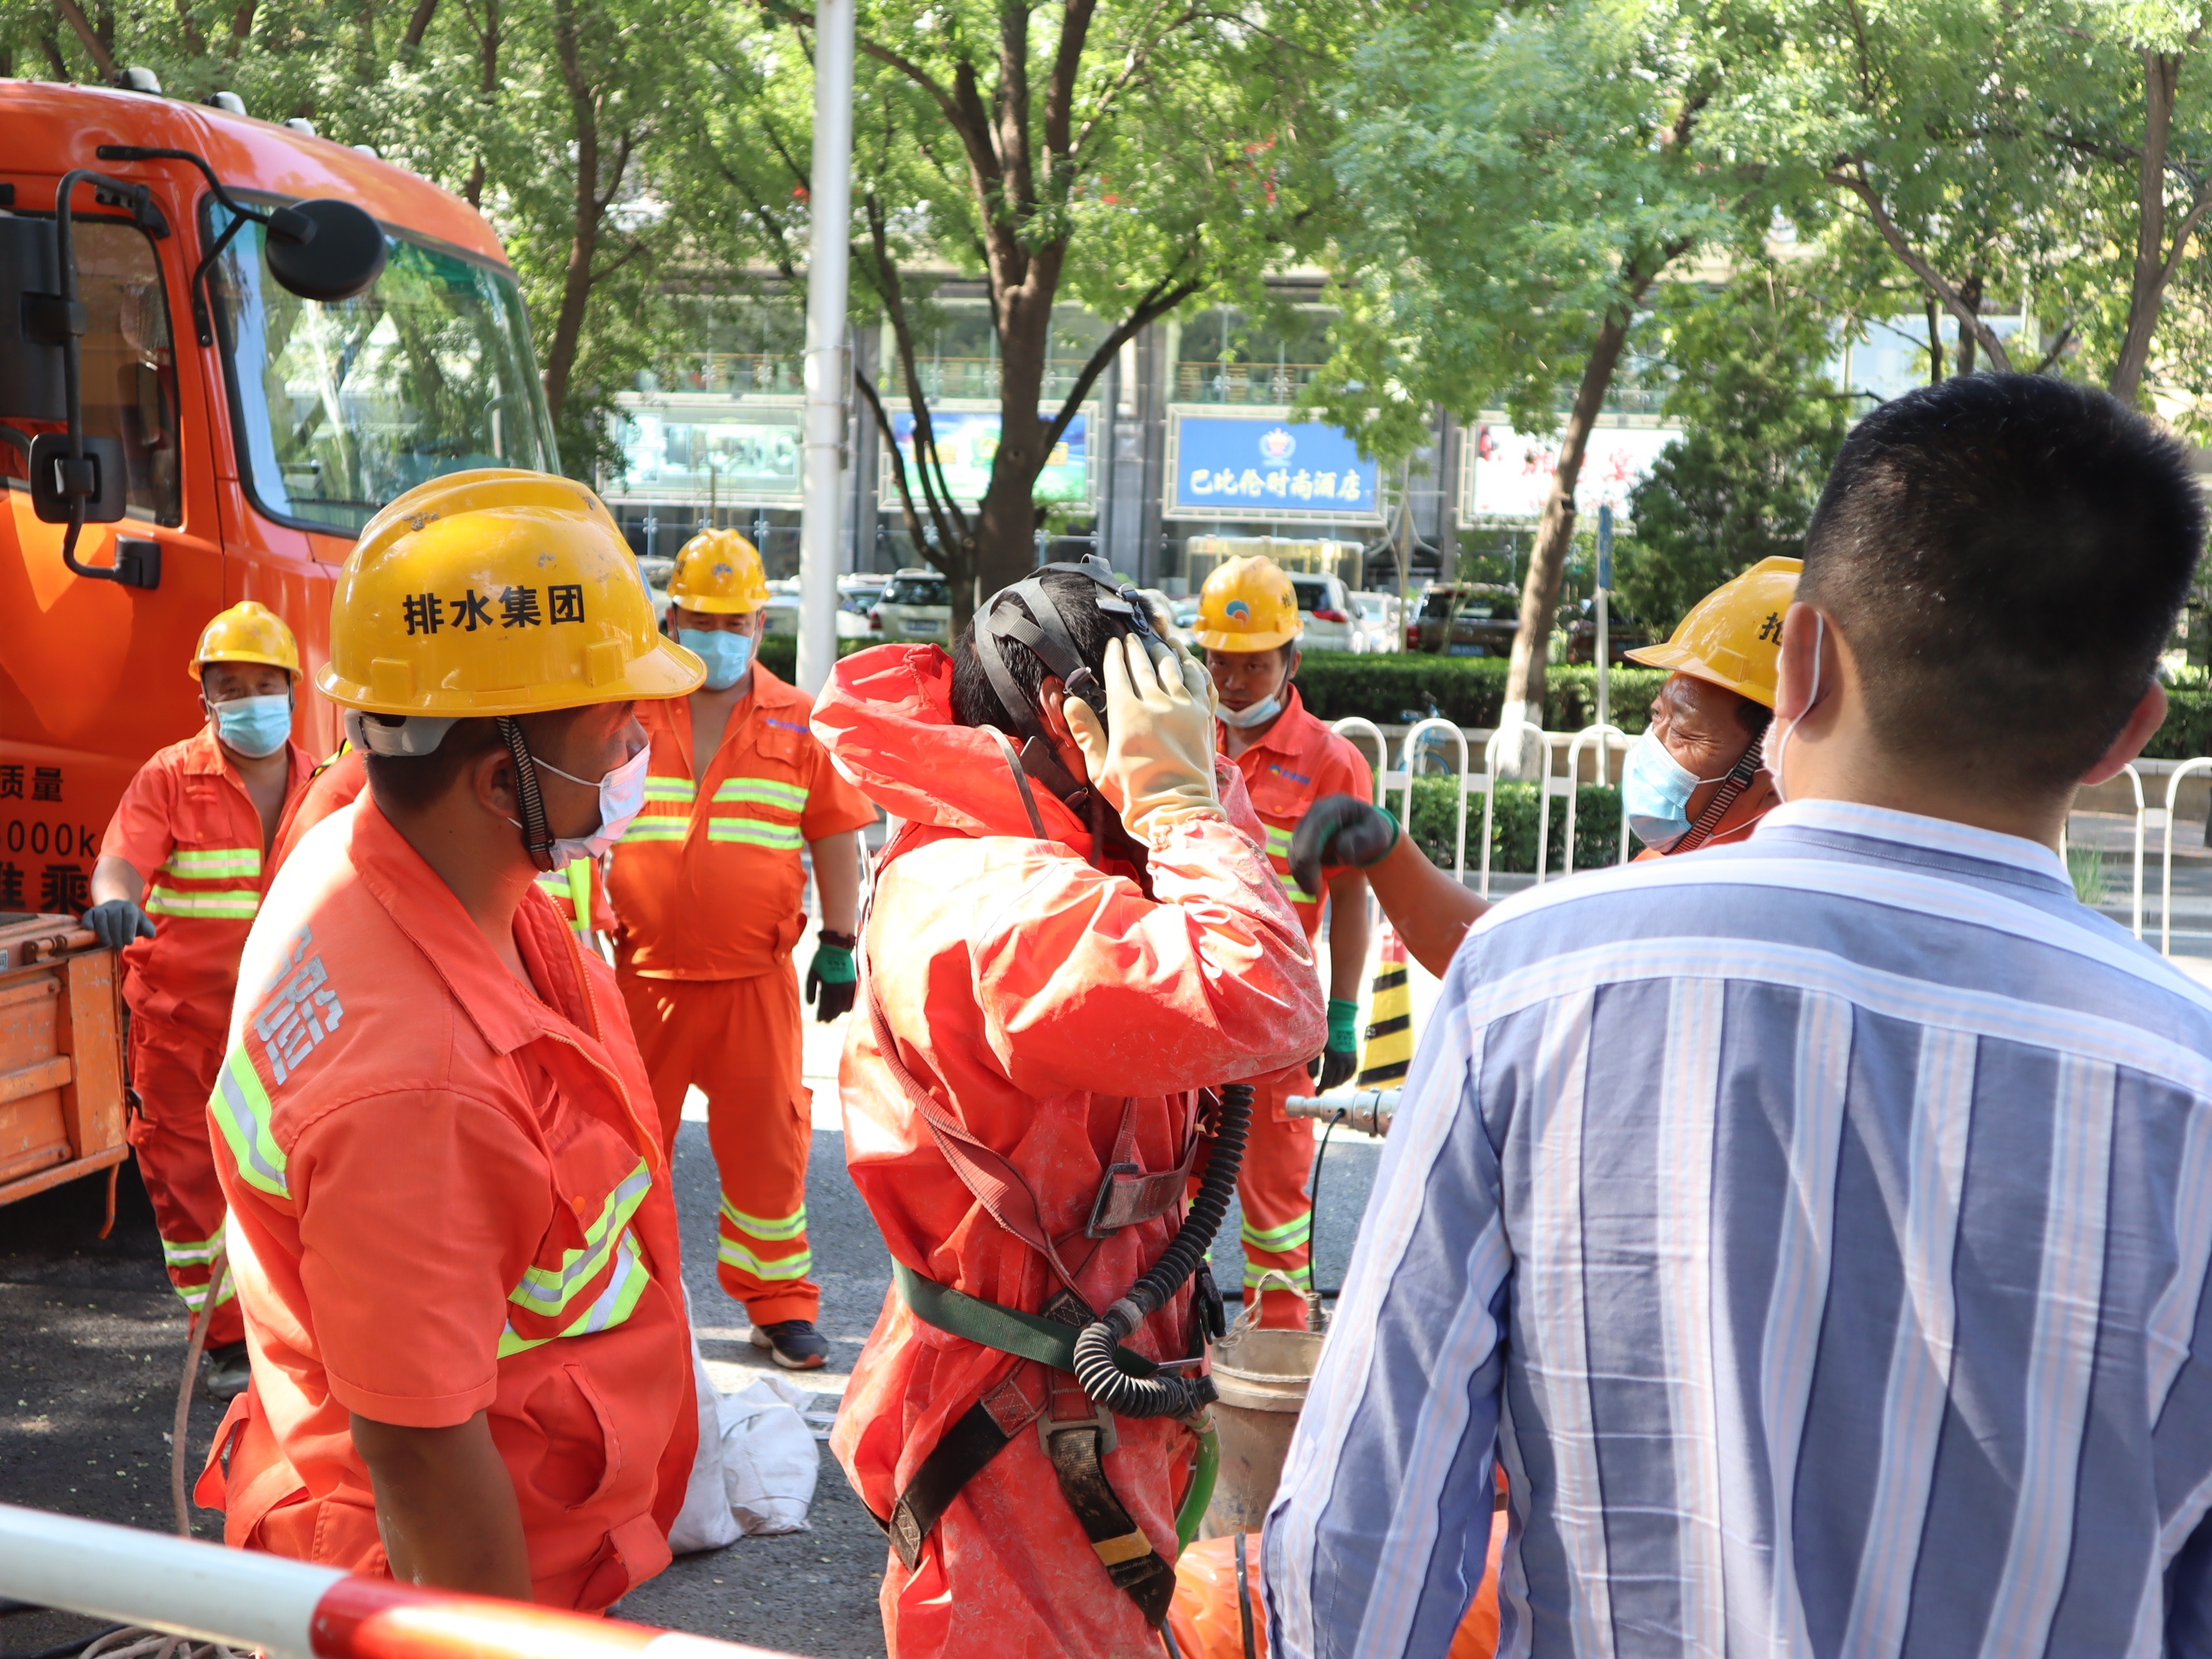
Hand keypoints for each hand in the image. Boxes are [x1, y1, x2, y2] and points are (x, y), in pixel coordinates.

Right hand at [83, 899, 154, 952]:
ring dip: (103, 931)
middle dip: (116, 934)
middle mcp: (116, 905)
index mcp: (129, 907)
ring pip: (101, 917)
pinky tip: (90, 930)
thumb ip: (148, 929)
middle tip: (118, 947)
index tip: (129, 942)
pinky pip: (88, 915)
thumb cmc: (131, 921)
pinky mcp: (91, 911)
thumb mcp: (142, 924)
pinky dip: (88, 922)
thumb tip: (151, 934)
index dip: (129, 930)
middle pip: (115, 918)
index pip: (129, 917)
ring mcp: (102, 908)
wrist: (117, 910)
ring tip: (107, 943)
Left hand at [806, 932, 856, 1022]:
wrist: (837, 947)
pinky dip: (848, 1006)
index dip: (822, 1014)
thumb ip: (810, 989)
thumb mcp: (812, 973)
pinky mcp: (853, 982)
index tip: (818, 1020)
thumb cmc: (821, 960)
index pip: (825, 1005)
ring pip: (844, 1005)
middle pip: (835, 1007)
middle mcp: (839, 987)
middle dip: (830, 1016)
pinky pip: (852, 998)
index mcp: (828, 985)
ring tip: (833, 1017)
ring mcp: (848, 985)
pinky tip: (843, 1009)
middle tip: (825, 1021)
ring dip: (838, 1012)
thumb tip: (810, 1005)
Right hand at [1062, 635, 1222, 840]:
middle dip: (1136, 648)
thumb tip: (1070, 703)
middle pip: (1145, 664)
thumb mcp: (1099, 768)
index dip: (1115, 655)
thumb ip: (1085, 732)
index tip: (1113, 644)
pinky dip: (1191, 667)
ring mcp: (1185, 707)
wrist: (1178, 811)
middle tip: (1132, 638)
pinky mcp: (1204, 716)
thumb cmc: (1133, 795)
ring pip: (1173, 667)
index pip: (1118, 672)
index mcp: (1127, 714)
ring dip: (1164, 651)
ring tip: (1159, 643)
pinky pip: (1199, 681)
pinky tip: (1187, 661)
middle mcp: (1157, 704)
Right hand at [1288, 796, 1398, 903]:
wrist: (1367, 828)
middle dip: (1303, 870)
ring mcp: (1307, 822)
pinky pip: (1294, 854)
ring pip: (1293, 850)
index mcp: (1335, 807)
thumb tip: (1341, 853)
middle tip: (1314, 893)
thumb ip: (1364, 841)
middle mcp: (1315, 811)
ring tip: (1313, 890)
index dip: (1310, 857)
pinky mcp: (1302, 834)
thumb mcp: (1378, 835)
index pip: (1315, 829)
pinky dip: (1300, 871)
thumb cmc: (1374, 832)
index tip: (1316, 885)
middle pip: (1299, 841)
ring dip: (1300, 873)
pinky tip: (1311, 884)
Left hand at [1315, 996, 1359, 1089]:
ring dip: (1336, 1084)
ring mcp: (1351, 1060)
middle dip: (1328, 1087)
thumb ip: (1314, 1064)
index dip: (1321, 1088)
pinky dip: (1345, 1078)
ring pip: (1344, 1079)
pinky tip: (1339, 1079)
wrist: (1341, 1020)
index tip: (1317, 1093)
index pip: (1327, 1079)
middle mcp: (1344, 1061)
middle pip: (1336, 1081)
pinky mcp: (1355, 1057)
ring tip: (1328, 1084)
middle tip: (1321, 1089)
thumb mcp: (1318, 1047)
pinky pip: (1352, 1073)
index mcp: (1333, 1059)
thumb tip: (1313, 1078)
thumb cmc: (1326, 1033)